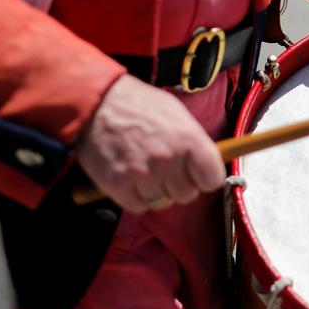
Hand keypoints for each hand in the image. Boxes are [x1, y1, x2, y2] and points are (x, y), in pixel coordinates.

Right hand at [75, 75, 225, 212]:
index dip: (204, 178)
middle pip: (187, 195)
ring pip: (162, 202)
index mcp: (188, 139)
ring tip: (145, 169)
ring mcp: (142, 173)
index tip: (197, 175)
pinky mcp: (117, 184)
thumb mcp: (176, 113)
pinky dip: (135, 197)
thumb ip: (194, 141)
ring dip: (156, 191)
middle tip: (166, 170)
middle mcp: (168, 158)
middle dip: (178, 185)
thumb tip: (206, 165)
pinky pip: (138, 206)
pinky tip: (130, 177)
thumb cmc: (139, 105)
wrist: (96, 102)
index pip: (212, 179)